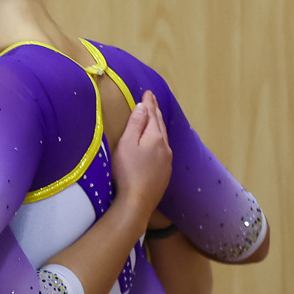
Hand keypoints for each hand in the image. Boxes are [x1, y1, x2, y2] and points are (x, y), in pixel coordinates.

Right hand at [112, 91, 170, 214]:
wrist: (137, 201)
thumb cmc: (127, 171)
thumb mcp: (126, 144)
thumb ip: (135, 124)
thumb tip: (143, 107)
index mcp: (155, 138)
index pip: (152, 115)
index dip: (149, 103)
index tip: (148, 92)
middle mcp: (165, 147)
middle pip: (160, 125)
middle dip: (155, 111)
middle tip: (152, 100)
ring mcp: (167, 161)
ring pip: (163, 138)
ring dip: (158, 125)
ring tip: (155, 118)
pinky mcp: (165, 173)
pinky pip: (164, 149)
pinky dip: (159, 140)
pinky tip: (157, 143)